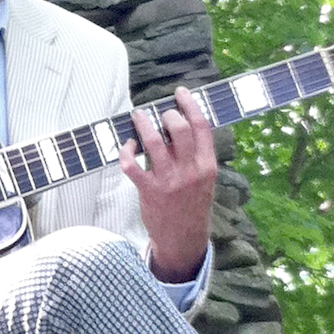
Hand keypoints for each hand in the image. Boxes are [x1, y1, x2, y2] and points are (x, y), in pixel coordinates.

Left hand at [119, 86, 216, 283]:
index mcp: (208, 166)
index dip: (190, 104)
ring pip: (153, 142)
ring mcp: (169, 181)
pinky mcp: (149, 191)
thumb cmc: (193, 207)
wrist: (184, 241)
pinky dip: (126, 151)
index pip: (201, 126)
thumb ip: (197, 156)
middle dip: (167, 114)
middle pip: (179, 129)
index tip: (180, 92)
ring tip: (138, 116)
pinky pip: (132, 165)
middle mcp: (190, 171)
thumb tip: (182, 125)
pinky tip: (127, 146)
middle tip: (159, 113)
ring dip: (143, 124)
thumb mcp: (205, 181)